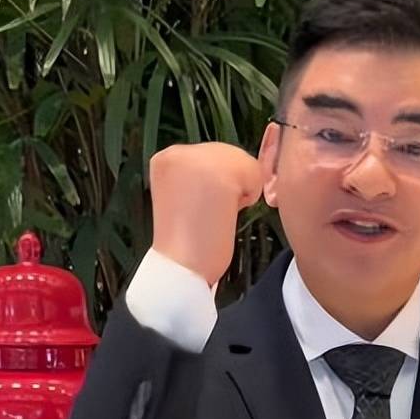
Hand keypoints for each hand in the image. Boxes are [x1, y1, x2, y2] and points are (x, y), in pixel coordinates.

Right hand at [149, 143, 264, 287]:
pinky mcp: (220, 171)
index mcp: (166, 158)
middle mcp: (179, 151)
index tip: (202, 206)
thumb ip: (203, 177)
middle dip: (229, 183)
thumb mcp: (186, 195)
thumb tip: (234, 170)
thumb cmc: (186, 242)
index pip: (208, 155)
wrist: (182, 268)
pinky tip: (228, 213)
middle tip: (210, 214)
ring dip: (239, 189)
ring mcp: (199, 158)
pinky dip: (250, 194)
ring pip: (241, 161)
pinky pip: (254, 172)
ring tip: (216, 214)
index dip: (215, 182)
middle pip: (226, 153)